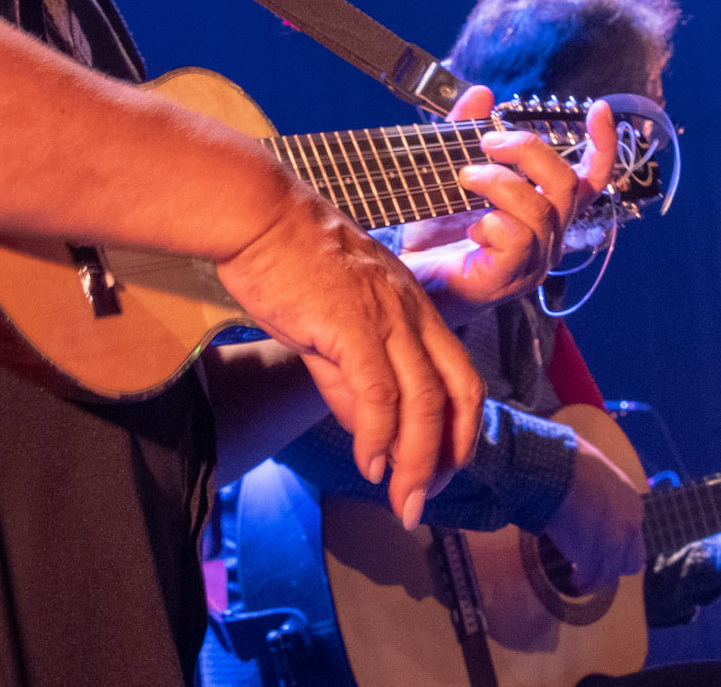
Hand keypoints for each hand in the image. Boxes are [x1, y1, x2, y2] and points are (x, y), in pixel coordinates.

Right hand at [214, 182, 484, 529]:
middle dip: (448, 456)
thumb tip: (369, 434)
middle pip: (457, 393)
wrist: (259, 217)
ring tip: (401, 500)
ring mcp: (387, 317)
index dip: (458, 431)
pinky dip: (379, 435)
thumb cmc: (290, 265)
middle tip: (422, 502)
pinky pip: (379, 391)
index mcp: (414, 309)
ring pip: (424, 400)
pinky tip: (369, 464)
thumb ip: (351, 380)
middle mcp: (412, 313)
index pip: (461, 377)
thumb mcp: (333, 325)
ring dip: (416, 460)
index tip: (438, 473)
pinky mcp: (352, 323)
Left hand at [397, 86, 616, 326]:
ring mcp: (530, 263)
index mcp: (543, 211)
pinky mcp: (505, 281)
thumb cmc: (432, 237)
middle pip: (566, 184)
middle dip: (528, 150)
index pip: (589, 179)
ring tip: (464, 177)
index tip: (599, 110)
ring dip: (500, 182)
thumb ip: (463, 133)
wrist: (404, 282)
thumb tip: (482, 94)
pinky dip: (491, 221)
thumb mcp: (446, 174)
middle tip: (487, 141)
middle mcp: (547, 238)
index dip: (602, 145)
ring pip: (540, 210)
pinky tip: (469, 225)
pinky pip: (517, 240)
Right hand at [543, 434, 646, 592]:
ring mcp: (615, 542)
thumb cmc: (569, 464)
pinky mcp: (596, 555)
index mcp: (632, 504)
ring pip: (612, 573)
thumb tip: (590, 500)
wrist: (556, 468)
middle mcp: (630, 525)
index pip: (634, 536)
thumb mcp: (597, 476)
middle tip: (594, 566)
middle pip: (632, 562)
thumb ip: (601, 494)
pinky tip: (575, 580)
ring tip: (580, 579)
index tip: (601, 548)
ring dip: (597, 577)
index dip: (617, 545)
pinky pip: (592, 577)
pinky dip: (584, 581)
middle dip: (614, 566)